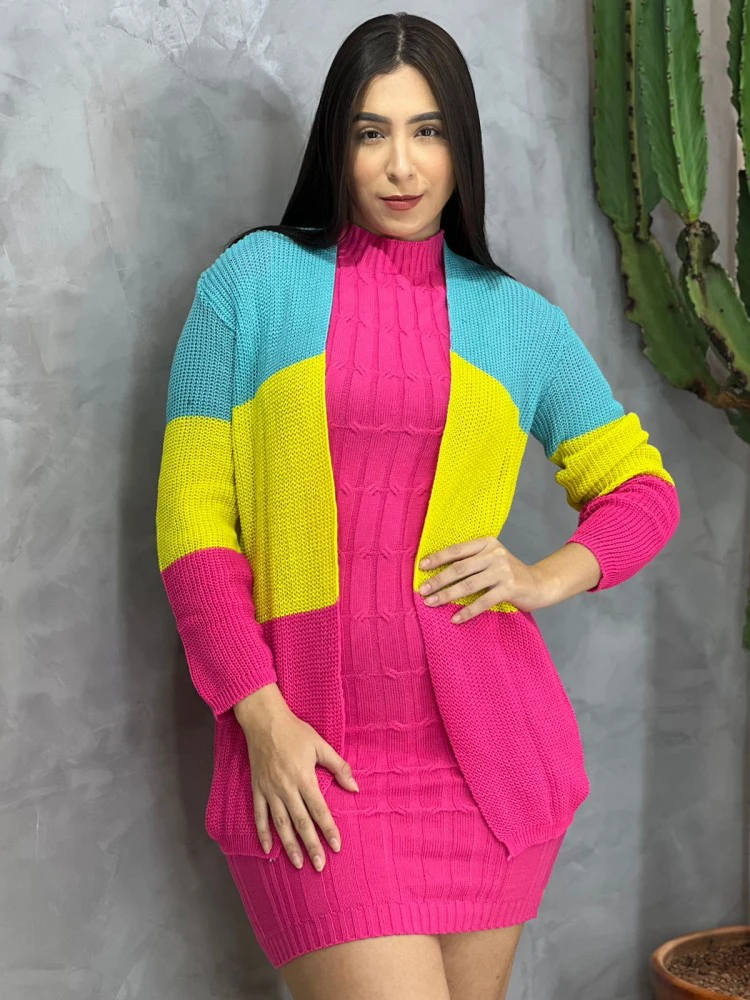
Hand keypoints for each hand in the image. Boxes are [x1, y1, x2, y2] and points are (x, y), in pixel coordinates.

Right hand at [240, 699, 359, 870]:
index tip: (336, 847)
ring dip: (290, 846)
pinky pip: (259, 815)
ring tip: (298, 864)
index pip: (319, 810)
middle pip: (301, 823)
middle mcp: (286, 788)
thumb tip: (355, 787)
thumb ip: (338, 767)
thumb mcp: (320, 745)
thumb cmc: (295, 732)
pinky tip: (268, 849)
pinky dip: (263, 833)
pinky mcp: (257, 789)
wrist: (264, 721)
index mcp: (304, 778)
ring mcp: (270, 790)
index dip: (328, 830)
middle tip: (320, 865)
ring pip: (281, 824)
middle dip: (311, 846)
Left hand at [418, 535, 545, 621]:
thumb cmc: (508, 572)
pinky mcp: (509, 588)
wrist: (539, 583)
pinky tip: (455, 618)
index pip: (457, 550)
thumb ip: (472, 560)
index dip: (437, 558)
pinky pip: (483, 601)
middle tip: (422, 590)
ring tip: (431, 603)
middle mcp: (494, 554)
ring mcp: (503, 571)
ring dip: (447, 595)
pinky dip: (467, 611)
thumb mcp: (491, 558)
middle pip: (459, 568)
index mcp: (487, 543)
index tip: (421, 567)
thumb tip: (438, 570)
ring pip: (468, 585)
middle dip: (438, 580)